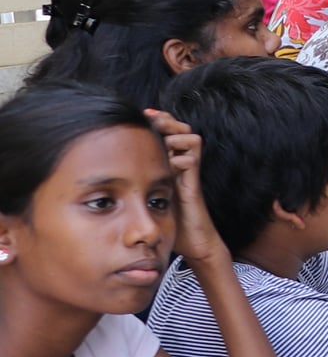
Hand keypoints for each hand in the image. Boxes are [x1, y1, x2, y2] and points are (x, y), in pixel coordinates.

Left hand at [147, 110, 226, 267]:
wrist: (193, 242)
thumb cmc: (168, 223)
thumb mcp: (146, 198)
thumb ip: (135, 185)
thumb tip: (105, 179)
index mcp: (168, 165)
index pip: (168, 132)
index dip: (158, 119)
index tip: (141, 114)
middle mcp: (181, 165)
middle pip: (181, 129)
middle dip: (167, 120)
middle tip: (151, 117)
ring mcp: (189, 173)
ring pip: (190, 138)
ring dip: (176, 134)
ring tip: (161, 138)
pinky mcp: (193, 183)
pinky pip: (192, 158)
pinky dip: (180, 155)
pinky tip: (168, 162)